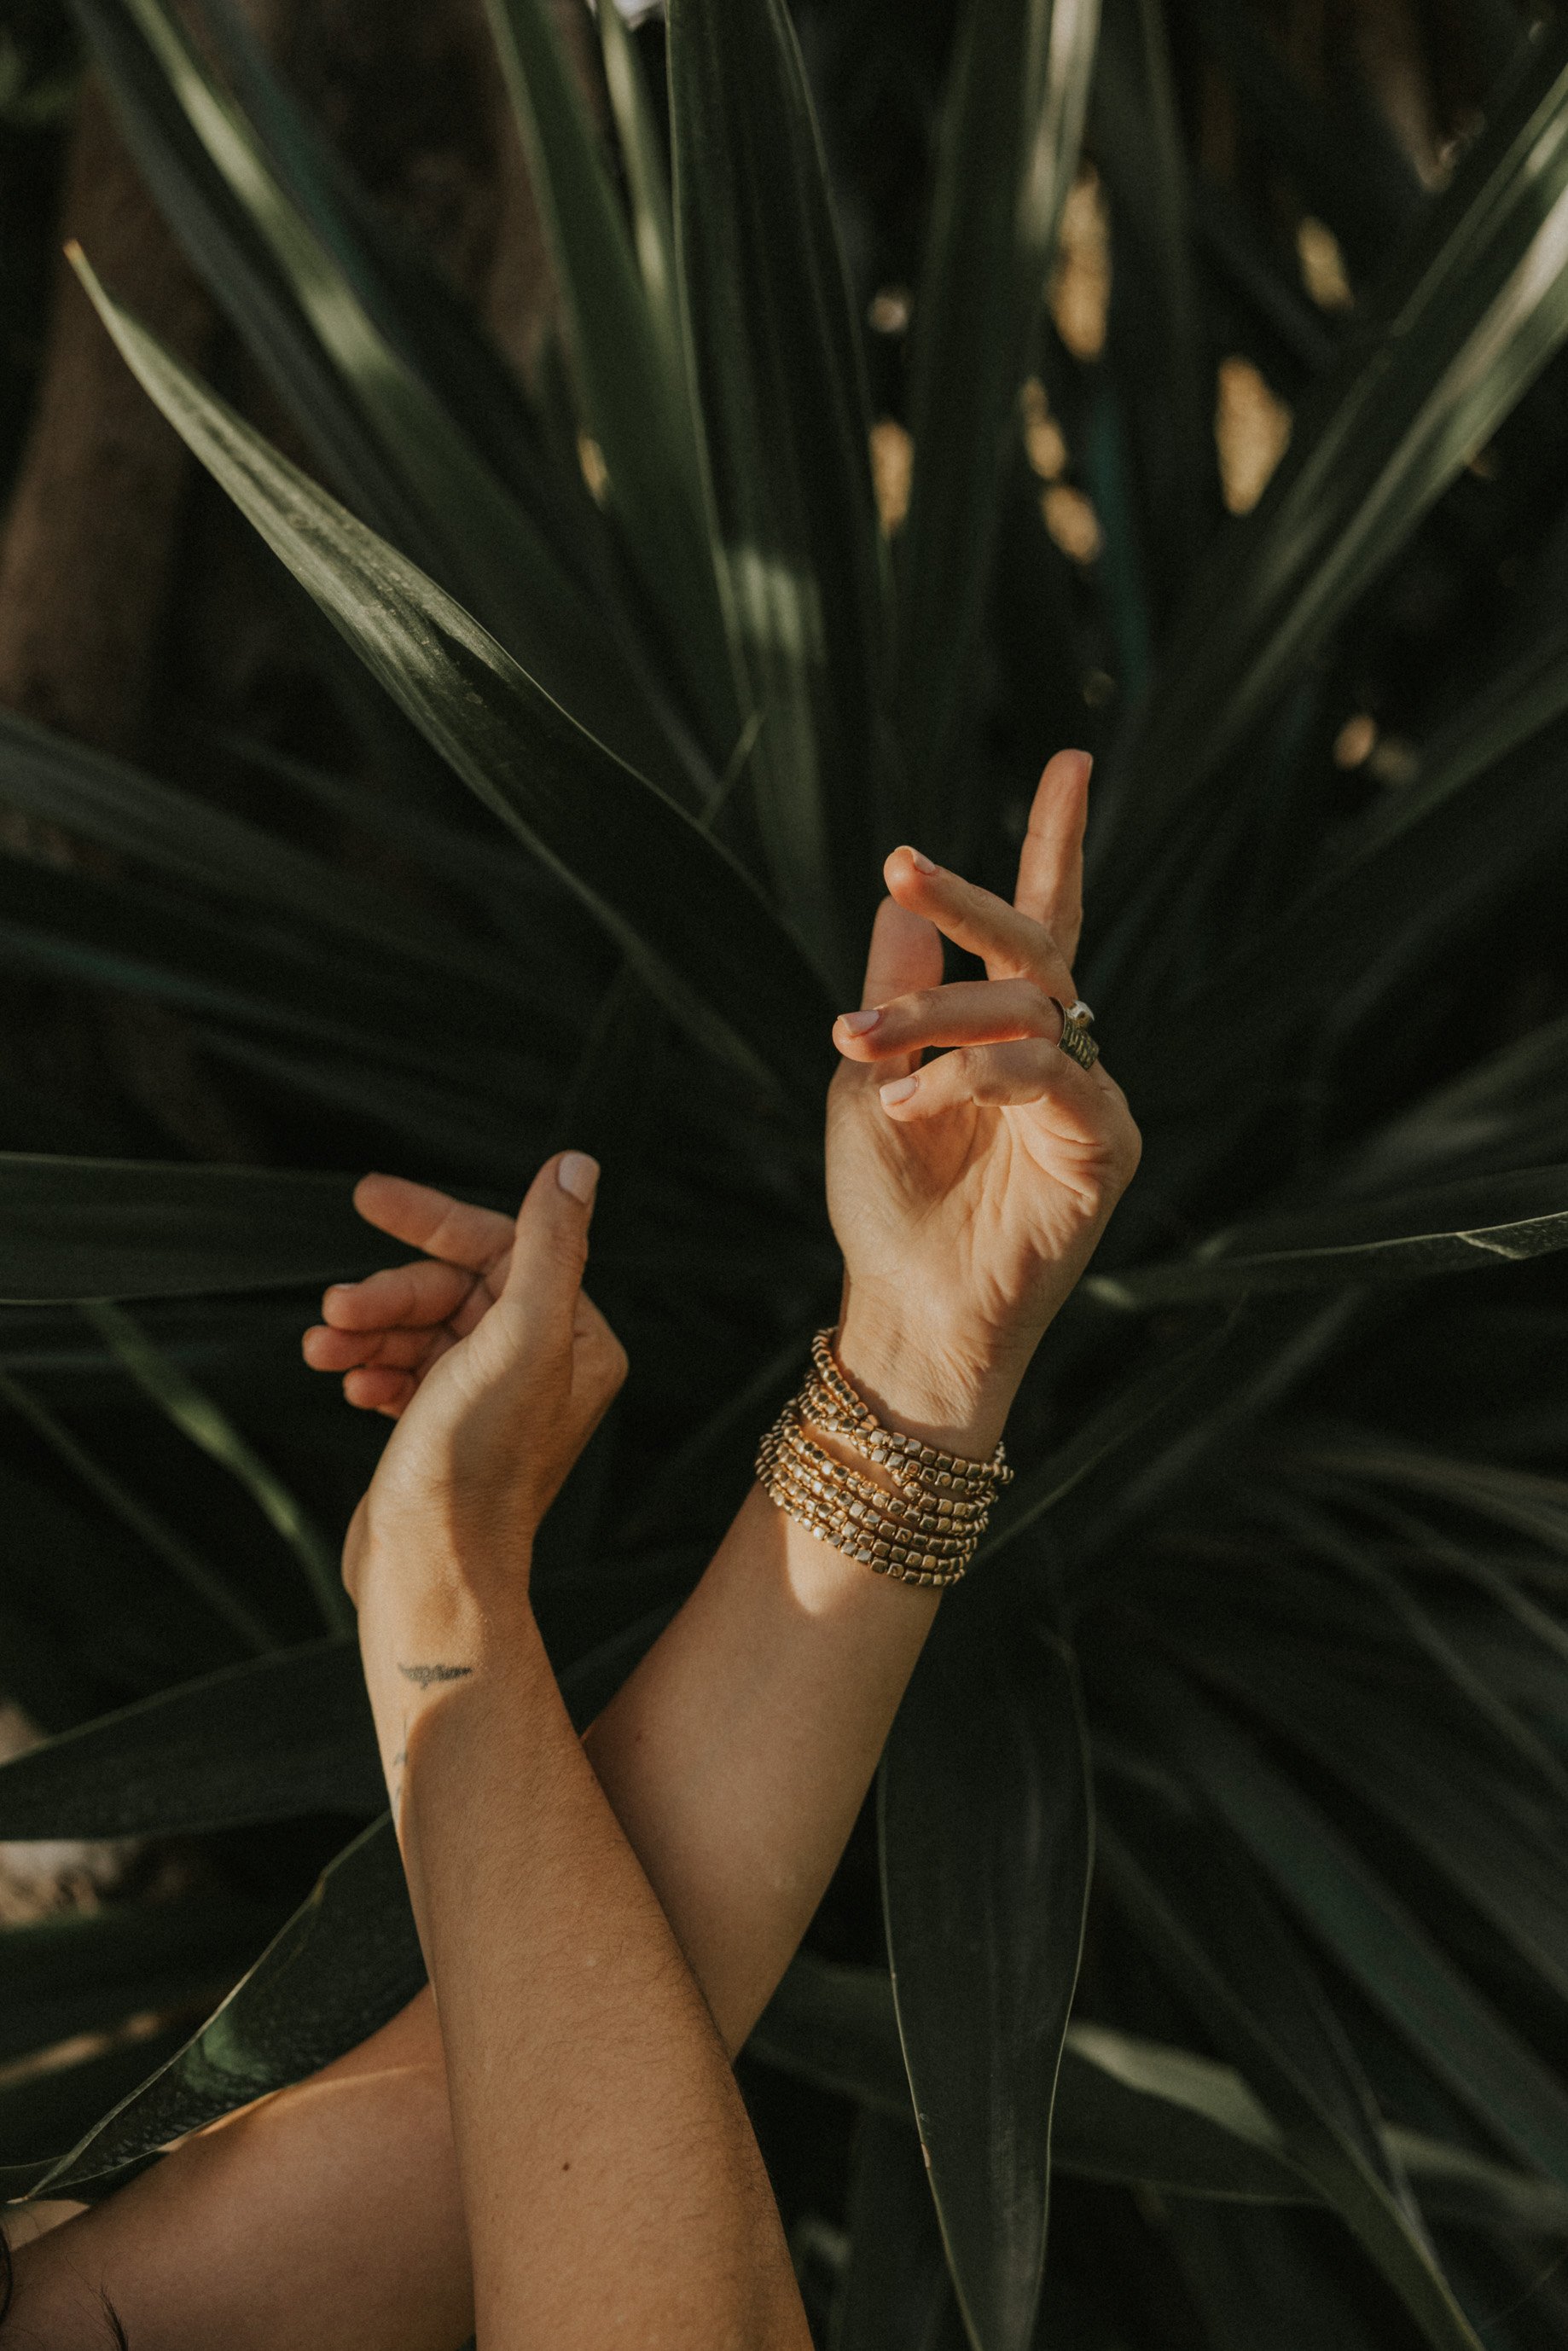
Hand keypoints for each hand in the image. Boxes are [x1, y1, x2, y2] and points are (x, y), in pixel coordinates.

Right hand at [302, 1153, 626, 1621]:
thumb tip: (575, 1165)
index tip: (367, 1196)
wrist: (429, 1573)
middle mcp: (545, 1367)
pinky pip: (404, 1372)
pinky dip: (371, 1368)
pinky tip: (348, 1386)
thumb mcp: (519, 1339)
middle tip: (334, 1311)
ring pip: (421, 1329)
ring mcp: (493, 1400)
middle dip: (390, 1294)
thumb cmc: (475, 1463)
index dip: (432, 1221)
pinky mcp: (446, 1431)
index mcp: (578, 1340)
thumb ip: (549, 1247)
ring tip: (323, 1350)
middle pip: (454, 1288)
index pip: (503, 1247)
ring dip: (368, 1330)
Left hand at [826, 750, 1139, 1451]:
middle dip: (971, 900)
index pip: (1040, 923)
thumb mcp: (871, 1079)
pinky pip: (1043, 1076)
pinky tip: (916, 1105)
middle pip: (1034, 946)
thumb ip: (898, 993)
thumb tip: (903, 898)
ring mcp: (1087, 1098)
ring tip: (865, 1049)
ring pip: (1027, 1009)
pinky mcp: (1104, 1147)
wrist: (905, 1309)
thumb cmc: (887, 1205)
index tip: (1073, 759)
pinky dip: (971, 1078)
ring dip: (937, 1018)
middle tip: (909, 864)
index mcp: (1005, 1033)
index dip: (1057, 844)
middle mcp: (1058, 1054)